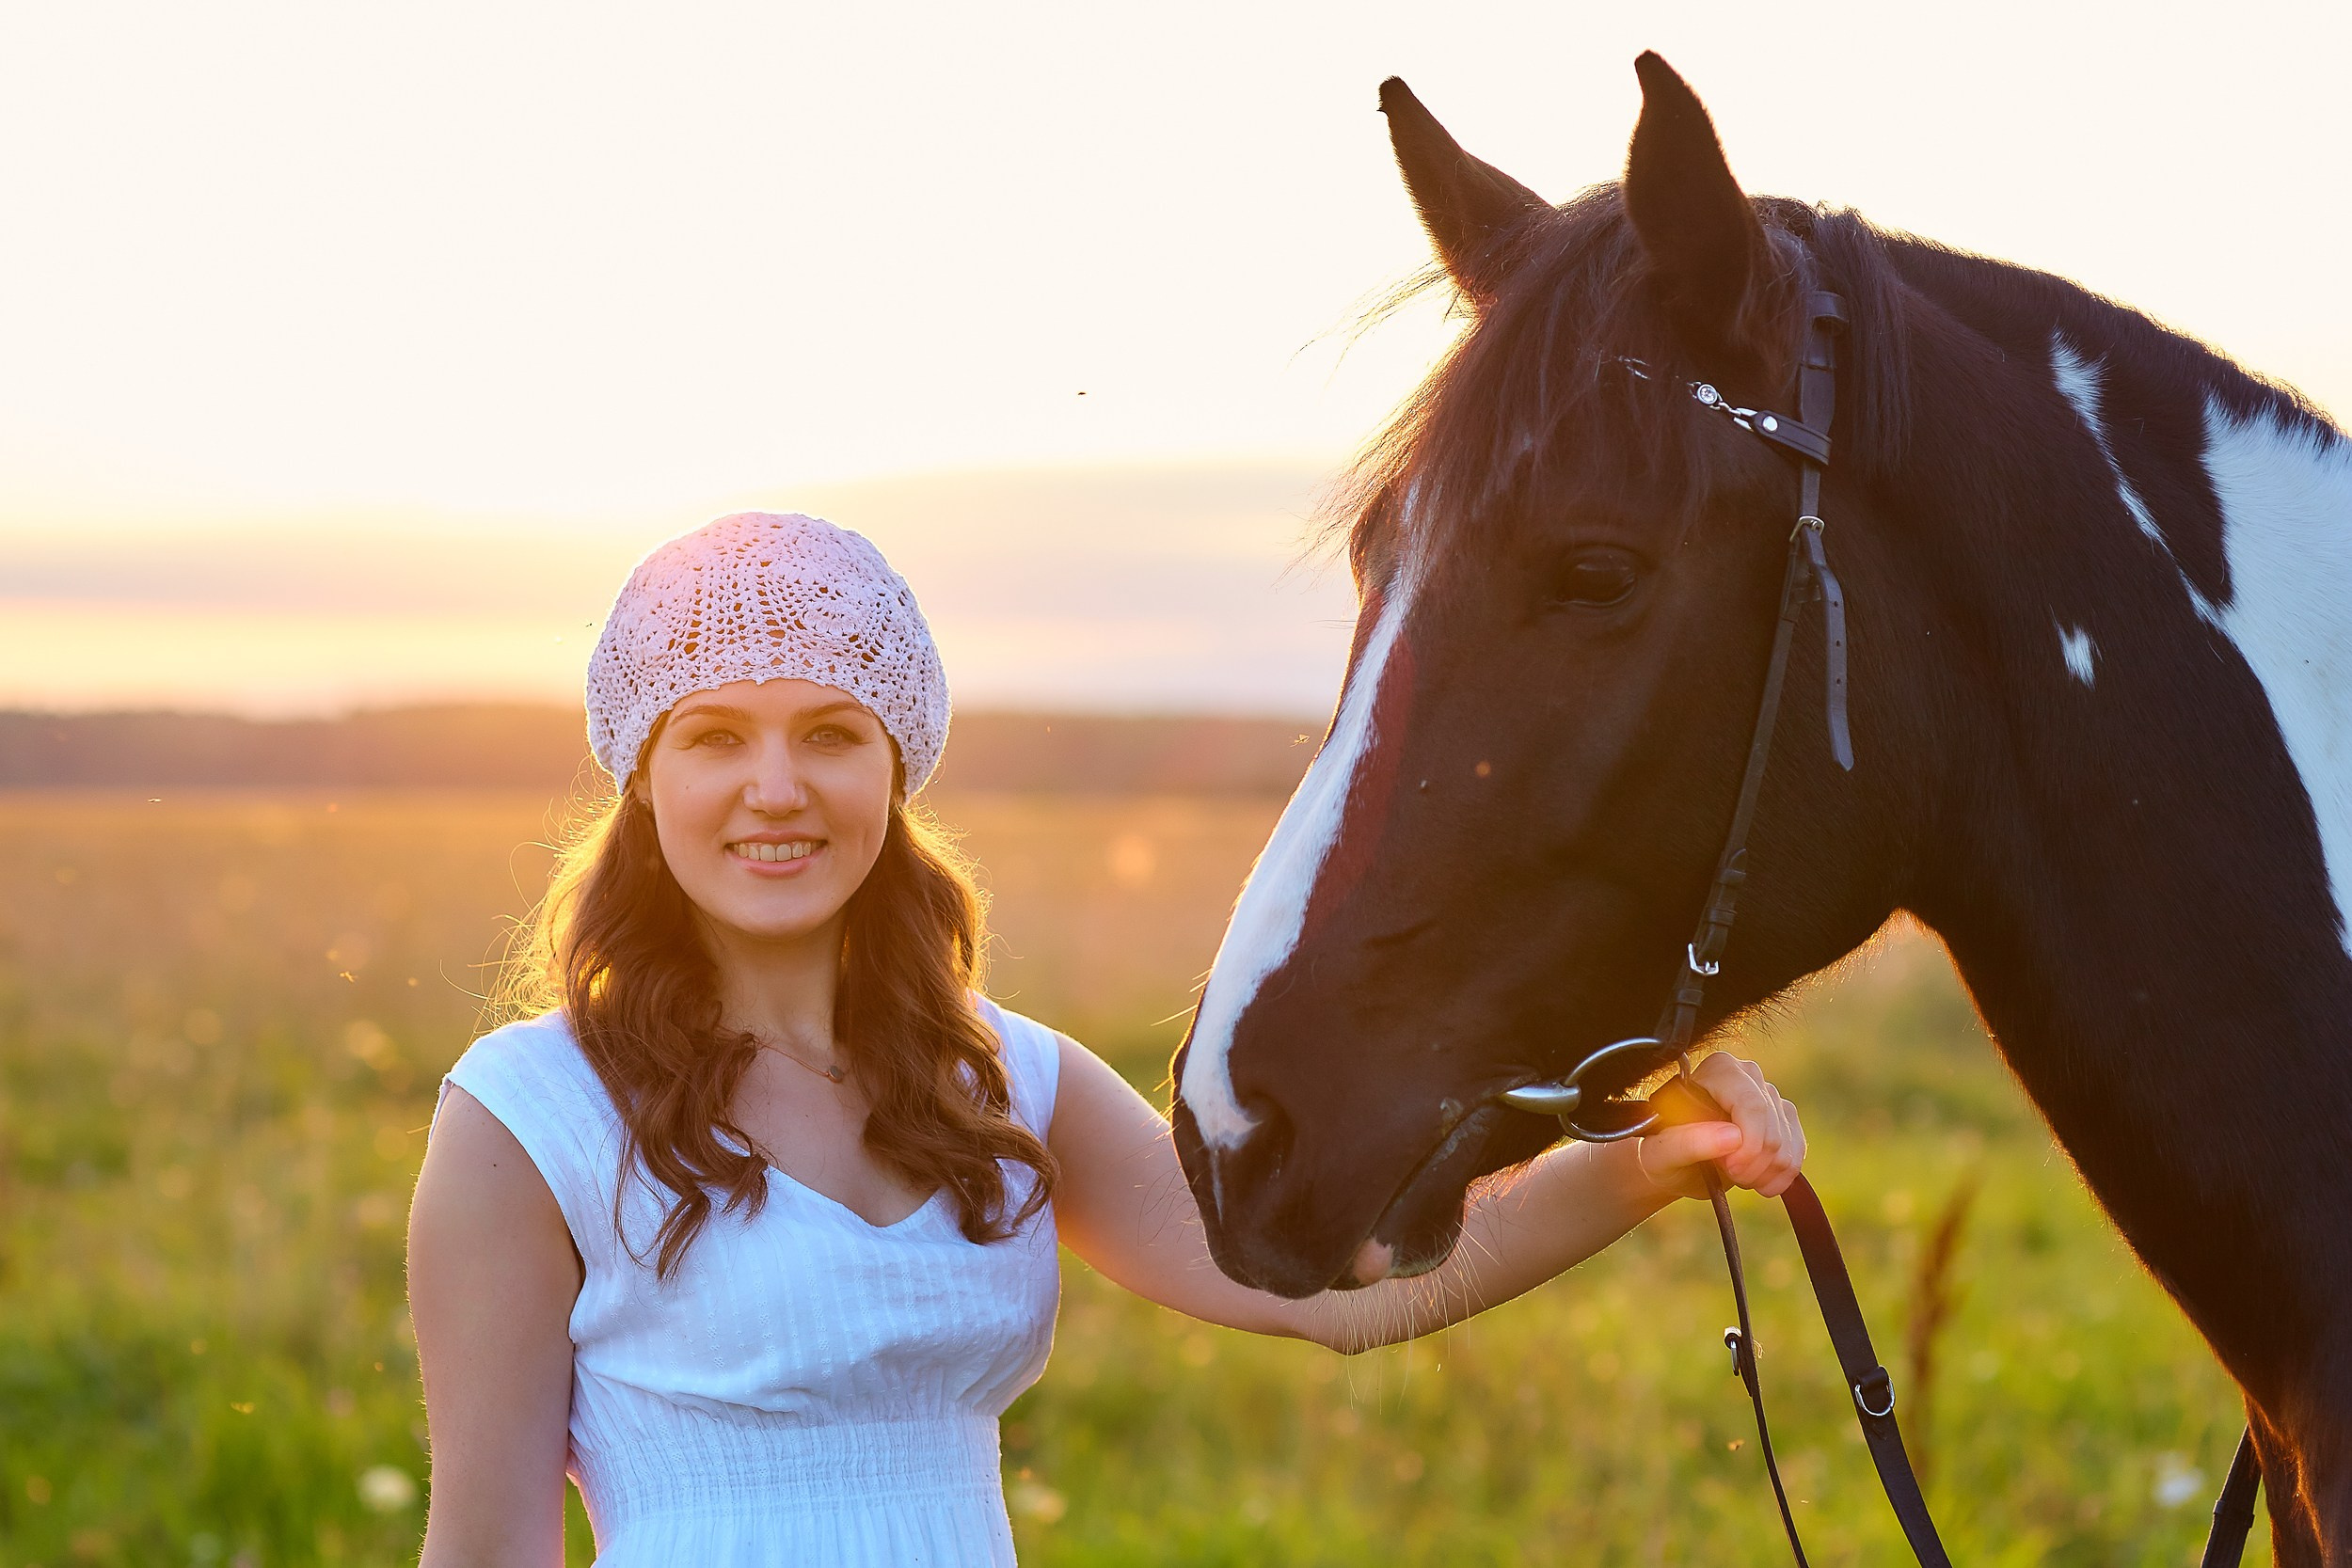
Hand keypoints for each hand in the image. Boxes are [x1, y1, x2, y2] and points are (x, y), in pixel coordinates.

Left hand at [1634, 1053, 1805, 1200]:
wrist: (1676, 1165)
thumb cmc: (1663, 1153)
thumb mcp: (1662, 1153)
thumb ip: (1689, 1142)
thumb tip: (1733, 1137)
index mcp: (1718, 1070)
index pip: (1752, 1105)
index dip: (1748, 1145)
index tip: (1730, 1169)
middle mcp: (1748, 1075)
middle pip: (1772, 1128)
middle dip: (1752, 1164)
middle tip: (1727, 1174)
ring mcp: (1770, 1096)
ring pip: (1786, 1143)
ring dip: (1764, 1172)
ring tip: (1736, 1175)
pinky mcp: (1784, 1119)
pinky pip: (1798, 1152)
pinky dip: (1781, 1175)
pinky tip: (1759, 1182)